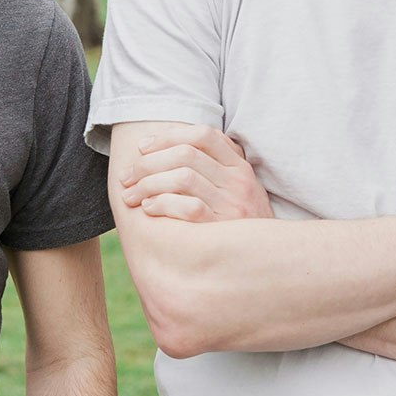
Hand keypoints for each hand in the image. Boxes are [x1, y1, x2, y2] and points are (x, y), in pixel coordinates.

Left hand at [119, 124, 273, 222]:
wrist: (269, 259)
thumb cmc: (243, 222)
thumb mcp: (240, 188)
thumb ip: (217, 166)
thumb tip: (173, 146)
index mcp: (240, 166)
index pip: (202, 135)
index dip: (168, 136)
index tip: (142, 147)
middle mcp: (238, 181)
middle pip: (186, 154)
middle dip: (148, 163)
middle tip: (127, 176)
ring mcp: (232, 205)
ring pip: (182, 177)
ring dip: (148, 184)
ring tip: (131, 195)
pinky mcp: (223, 229)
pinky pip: (187, 208)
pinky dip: (162, 204)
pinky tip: (148, 209)